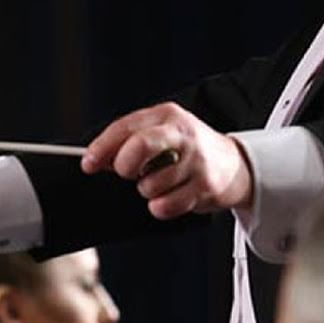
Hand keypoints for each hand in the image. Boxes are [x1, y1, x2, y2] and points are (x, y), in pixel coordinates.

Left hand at [81, 102, 252, 220]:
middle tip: (128, 174)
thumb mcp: (162, 133)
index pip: (125, 127)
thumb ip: (132, 140)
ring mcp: (196, 160)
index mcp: (166, 115)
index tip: (88, 163)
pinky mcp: (205, 186)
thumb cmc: (188, 150)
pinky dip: (160, 207)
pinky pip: (166, 205)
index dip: (102, 147)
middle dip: (125, 166)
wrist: (235, 165)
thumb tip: (97, 159)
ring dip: (147, 191)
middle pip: (140, 146)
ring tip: (160, 184)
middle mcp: (182, 134)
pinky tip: (169, 198)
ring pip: (150, 184)